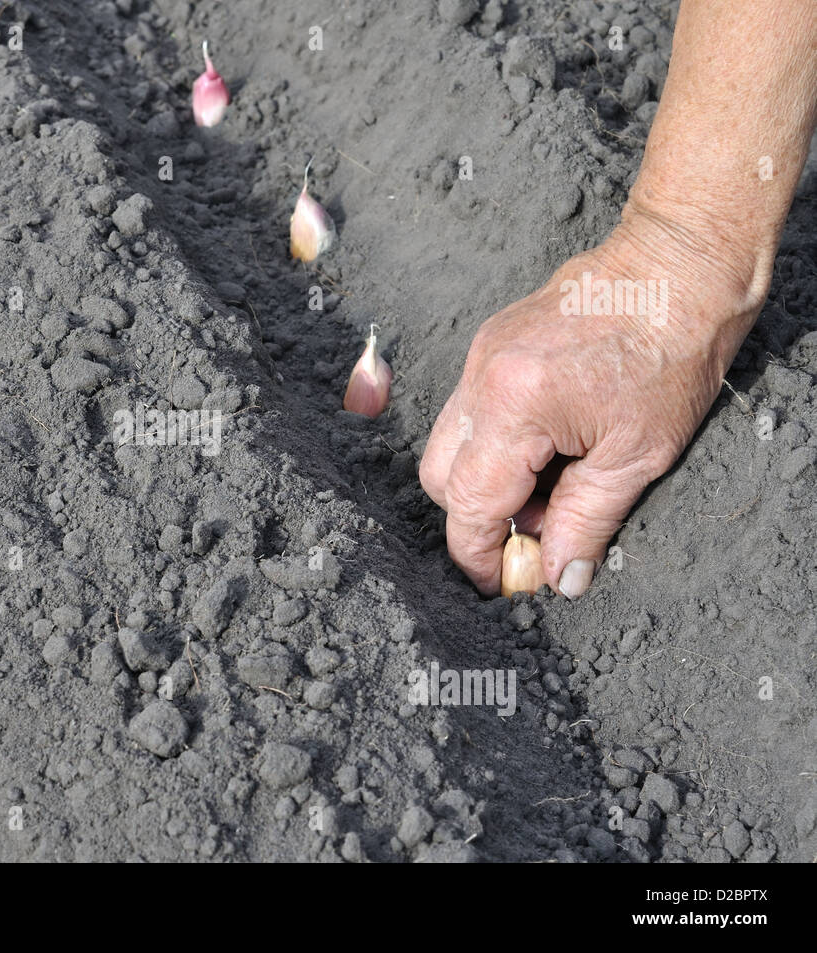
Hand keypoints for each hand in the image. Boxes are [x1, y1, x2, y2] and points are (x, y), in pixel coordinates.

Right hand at [418, 210, 762, 597]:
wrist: (678, 267)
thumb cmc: (672, 350)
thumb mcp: (638, 454)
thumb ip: (588, 522)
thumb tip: (559, 575)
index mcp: (515, 406)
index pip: (470, 504)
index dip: (478, 554)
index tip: (501, 582)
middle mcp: (481, 379)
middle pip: (440, 477)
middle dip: (478, 518)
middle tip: (536, 533)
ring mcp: (479, 357)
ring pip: (450, 444)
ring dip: (488, 481)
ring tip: (552, 486)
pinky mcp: (490, 344)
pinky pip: (469, 411)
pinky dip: (498, 444)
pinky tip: (550, 446)